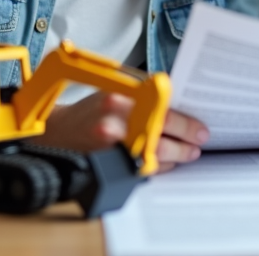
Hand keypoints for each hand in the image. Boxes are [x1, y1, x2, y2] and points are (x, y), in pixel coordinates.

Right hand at [33, 91, 208, 171]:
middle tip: (197, 144)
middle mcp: (115, 123)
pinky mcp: (107, 164)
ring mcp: (110, 147)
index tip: (200, 129)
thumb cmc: (90, 109)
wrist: (57, 131)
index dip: (185, 124)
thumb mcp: (117, 91)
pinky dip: (156, 166)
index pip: (163, 112)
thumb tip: (178, 107)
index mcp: (121, 99)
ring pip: (152, 157)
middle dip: (184, 144)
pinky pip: (139, 168)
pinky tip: (166, 162)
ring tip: (187, 153)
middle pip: (160, 137)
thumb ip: (144, 99)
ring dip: (174, 158)